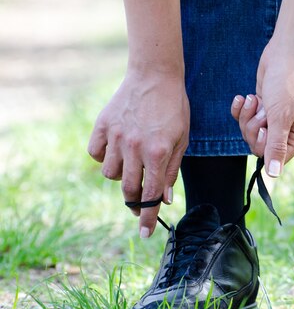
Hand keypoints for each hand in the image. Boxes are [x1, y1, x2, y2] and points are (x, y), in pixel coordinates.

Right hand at [88, 69, 189, 237]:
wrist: (155, 75)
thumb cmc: (174, 108)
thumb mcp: (182, 140)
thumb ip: (171, 170)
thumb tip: (163, 198)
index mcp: (159, 153)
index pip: (150, 195)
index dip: (148, 217)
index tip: (144, 234)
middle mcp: (135, 148)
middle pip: (128, 189)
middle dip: (134, 202)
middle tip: (139, 202)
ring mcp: (116, 136)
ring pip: (110, 174)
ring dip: (121, 176)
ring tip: (132, 163)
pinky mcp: (102, 126)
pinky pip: (96, 154)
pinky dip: (104, 156)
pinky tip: (116, 149)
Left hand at [231, 40, 293, 176]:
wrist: (283, 53)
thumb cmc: (287, 83)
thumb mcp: (280, 117)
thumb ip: (276, 146)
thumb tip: (274, 175)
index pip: (275, 157)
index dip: (264, 145)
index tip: (265, 129)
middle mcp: (287, 130)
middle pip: (259, 146)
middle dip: (253, 128)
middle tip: (261, 111)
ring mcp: (273, 118)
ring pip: (249, 132)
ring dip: (247, 116)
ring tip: (254, 100)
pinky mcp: (261, 107)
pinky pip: (243, 118)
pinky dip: (241, 109)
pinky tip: (243, 97)